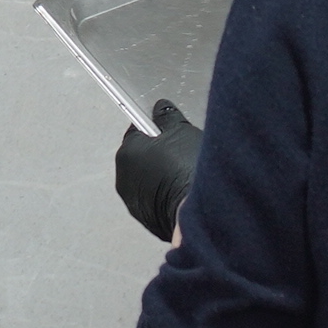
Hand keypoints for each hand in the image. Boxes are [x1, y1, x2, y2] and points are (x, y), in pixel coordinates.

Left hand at [114, 99, 205, 244]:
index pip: (137, 131)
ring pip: (147, 181)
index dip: (156, 130)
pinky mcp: (147, 219)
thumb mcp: (182, 131)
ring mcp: (134, 202)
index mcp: (127, 152)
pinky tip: (184, 193)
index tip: (169, 132)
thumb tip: (161, 107)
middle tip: (182, 154)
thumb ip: (167, 116)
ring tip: (185, 176)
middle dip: (158, 155)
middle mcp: (123, 178)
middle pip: (141, 158)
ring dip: (161, 177)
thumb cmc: (189, 170)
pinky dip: (166, 196)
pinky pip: (154, 201)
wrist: (203, 210)